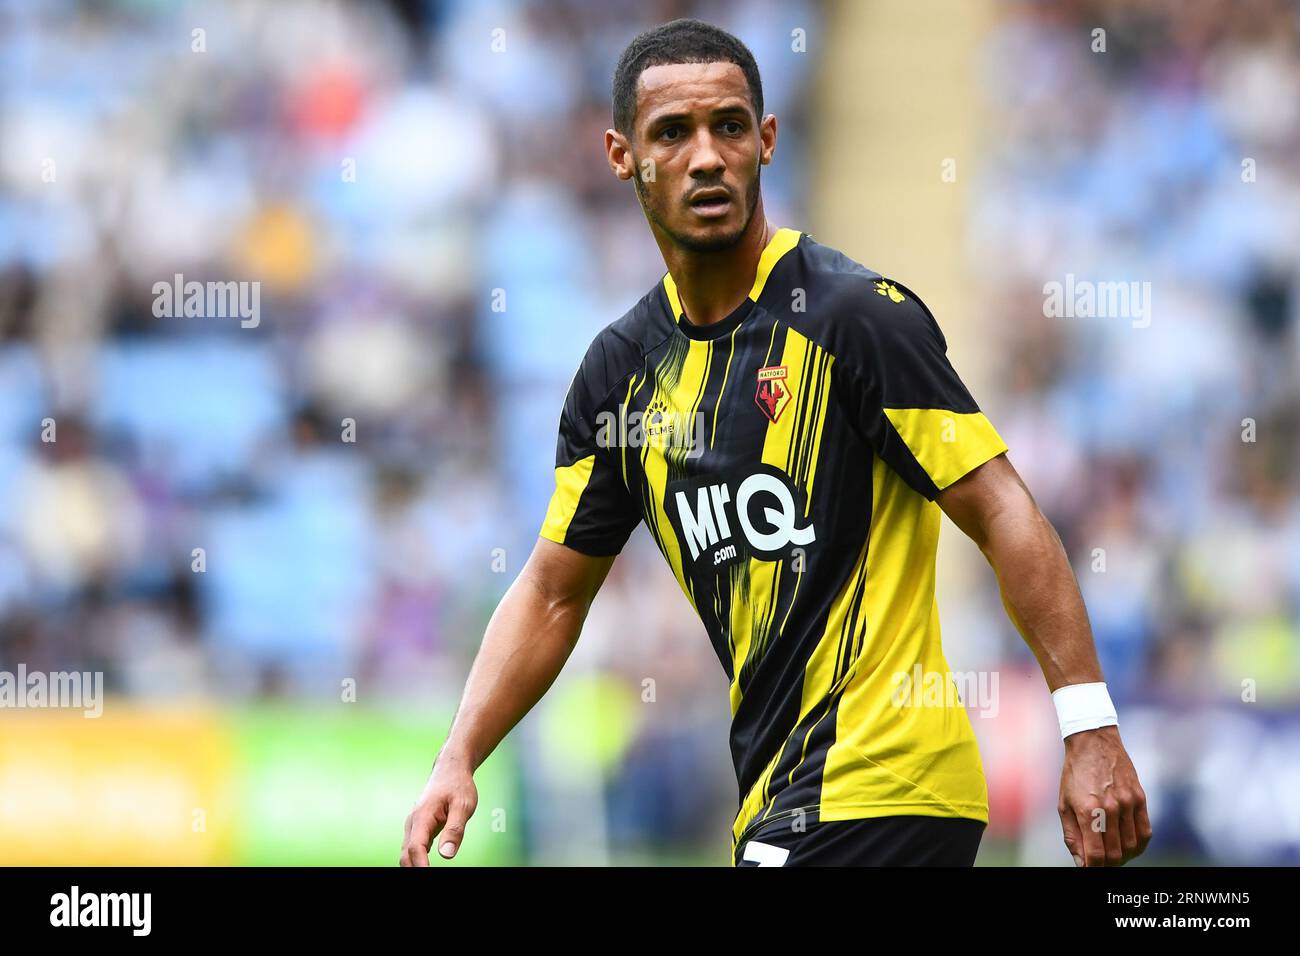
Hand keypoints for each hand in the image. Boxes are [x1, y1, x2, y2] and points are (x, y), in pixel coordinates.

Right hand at [400, 752, 477, 866]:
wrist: (450, 770)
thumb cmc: (458, 786)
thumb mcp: (464, 805)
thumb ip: (455, 830)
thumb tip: (447, 855)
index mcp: (422, 816)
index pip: (416, 848)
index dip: (421, 866)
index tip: (428, 876)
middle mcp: (413, 822)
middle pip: (406, 855)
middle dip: (414, 870)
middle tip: (431, 879)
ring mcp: (413, 826)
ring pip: (407, 854)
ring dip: (415, 867)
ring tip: (428, 873)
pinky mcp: (418, 829)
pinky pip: (413, 850)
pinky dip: (417, 862)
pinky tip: (427, 868)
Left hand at [1058, 725, 1151, 865]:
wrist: (1093, 743)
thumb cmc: (1075, 775)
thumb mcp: (1064, 804)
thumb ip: (1072, 836)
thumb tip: (1081, 863)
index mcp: (1088, 810)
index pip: (1096, 855)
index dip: (1093, 868)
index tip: (1090, 868)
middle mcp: (1110, 808)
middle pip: (1115, 854)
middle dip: (1107, 864)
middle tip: (1100, 861)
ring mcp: (1128, 803)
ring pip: (1132, 847)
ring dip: (1123, 857)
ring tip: (1113, 853)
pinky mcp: (1140, 799)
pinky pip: (1145, 833)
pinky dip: (1138, 846)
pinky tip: (1127, 845)